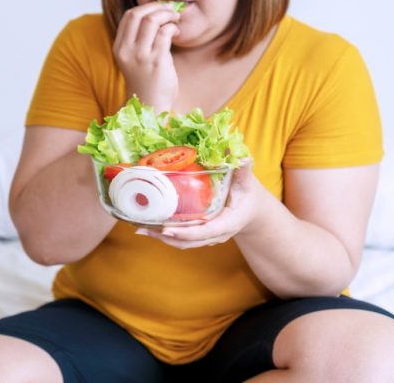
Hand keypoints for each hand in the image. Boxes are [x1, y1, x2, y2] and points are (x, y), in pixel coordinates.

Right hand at [113, 2, 180, 112]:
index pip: (129, 17)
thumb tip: (156, 17)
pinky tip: (176, 32)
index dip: (146, 7)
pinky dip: (173, 28)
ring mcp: (141, 57)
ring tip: (175, 20)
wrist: (149, 108)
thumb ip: (138, 41)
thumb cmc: (146, 83)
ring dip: (167, 15)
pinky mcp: (157, 62)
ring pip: (152, 21)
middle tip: (170, 10)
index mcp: (120, 48)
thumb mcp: (134, 60)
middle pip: (138, 14)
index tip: (159, 8)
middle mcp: (127, 51)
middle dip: (157, 7)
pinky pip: (165, 34)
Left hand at [136, 159, 263, 248]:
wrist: (252, 211)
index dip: (186, 232)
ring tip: (140, 229)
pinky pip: (182, 239)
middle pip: (189, 241)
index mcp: (228, 223)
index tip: (167, 230)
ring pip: (183, 243)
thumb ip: (243, 168)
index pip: (206, 232)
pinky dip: (165, 235)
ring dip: (161, 238)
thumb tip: (238, 151)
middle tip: (143, 229)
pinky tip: (149, 227)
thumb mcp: (247, 181)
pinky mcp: (200, 235)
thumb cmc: (249, 195)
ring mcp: (208, 237)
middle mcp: (217, 234)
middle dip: (166, 237)